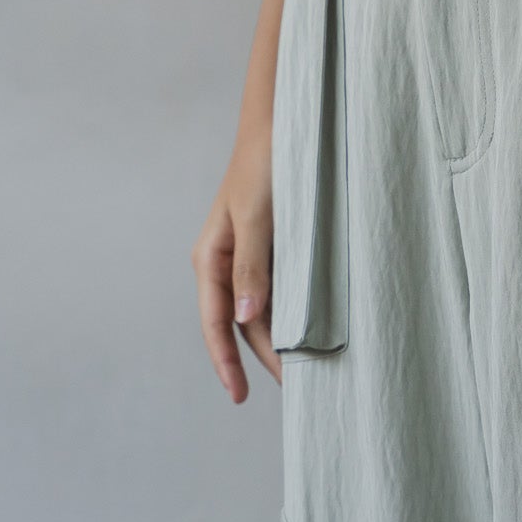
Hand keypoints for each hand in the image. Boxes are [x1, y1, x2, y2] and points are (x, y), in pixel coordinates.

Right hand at [191, 123, 280, 402]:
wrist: (284, 127)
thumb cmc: (265, 167)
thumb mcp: (256, 218)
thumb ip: (253, 267)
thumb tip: (247, 318)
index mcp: (211, 259)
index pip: (216, 322)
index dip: (226, 361)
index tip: (240, 394)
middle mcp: (226, 264)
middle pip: (241, 325)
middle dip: (261, 360)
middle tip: (296, 391)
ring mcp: (250, 260)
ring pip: (262, 313)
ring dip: (280, 342)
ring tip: (307, 373)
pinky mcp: (274, 253)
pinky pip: (280, 294)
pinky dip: (292, 317)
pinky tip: (310, 335)